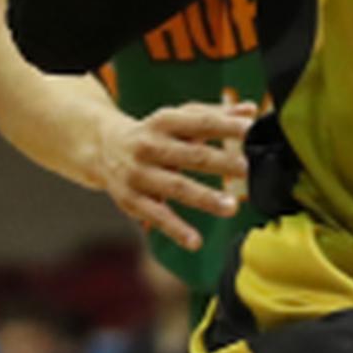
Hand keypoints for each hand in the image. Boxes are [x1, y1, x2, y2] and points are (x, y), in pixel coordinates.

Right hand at [88, 101, 254, 249]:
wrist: (102, 148)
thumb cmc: (153, 133)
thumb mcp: (177, 118)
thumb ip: (214, 115)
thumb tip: (250, 111)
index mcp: (164, 122)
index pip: (199, 122)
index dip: (224, 125)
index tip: (249, 129)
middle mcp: (150, 146)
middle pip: (190, 155)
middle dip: (219, 161)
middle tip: (246, 168)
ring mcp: (140, 174)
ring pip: (176, 186)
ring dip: (205, 197)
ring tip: (232, 207)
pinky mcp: (132, 199)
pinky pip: (156, 216)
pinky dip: (176, 229)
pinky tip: (195, 241)